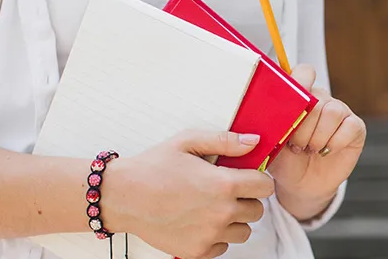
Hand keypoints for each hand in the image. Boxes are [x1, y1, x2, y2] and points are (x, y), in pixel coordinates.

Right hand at [101, 130, 274, 258]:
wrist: (122, 196)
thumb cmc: (153, 167)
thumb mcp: (188, 141)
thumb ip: (225, 141)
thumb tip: (254, 141)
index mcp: (223, 185)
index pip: (265, 186)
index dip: (258, 179)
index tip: (247, 177)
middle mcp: (221, 213)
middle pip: (257, 211)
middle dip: (247, 199)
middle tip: (226, 191)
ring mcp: (210, 235)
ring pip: (244, 231)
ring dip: (235, 220)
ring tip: (213, 207)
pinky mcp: (197, 251)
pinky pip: (223, 247)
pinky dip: (217, 237)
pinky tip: (200, 221)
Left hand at [267, 64, 366, 221]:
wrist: (301, 184)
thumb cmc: (285, 161)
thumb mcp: (270, 142)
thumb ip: (269, 124)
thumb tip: (262, 110)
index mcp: (300, 96)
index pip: (304, 73)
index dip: (299, 82)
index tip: (289, 101)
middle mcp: (321, 99)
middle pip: (316, 98)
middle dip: (303, 126)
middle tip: (295, 144)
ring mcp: (340, 112)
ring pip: (332, 111)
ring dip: (318, 136)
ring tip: (309, 149)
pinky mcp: (355, 127)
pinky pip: (349, 126)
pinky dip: (335, 142)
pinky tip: (325, 151)